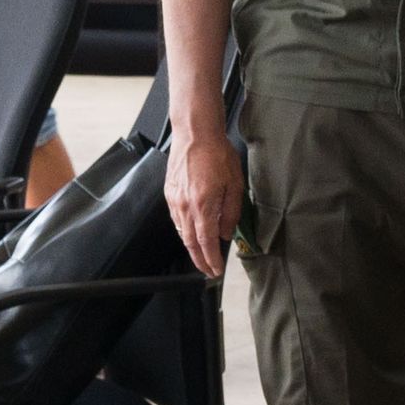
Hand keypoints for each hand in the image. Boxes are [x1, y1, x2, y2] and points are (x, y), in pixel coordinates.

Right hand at [167, 126, 244, 276]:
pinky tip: (191, 232)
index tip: (215, 271)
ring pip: (181, 232)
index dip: (211, 260)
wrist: (195, 134)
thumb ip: (231, 213)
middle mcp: (185, 206)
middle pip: (190, 243)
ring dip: (192, 247)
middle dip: (199, 260)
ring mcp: (174, 200)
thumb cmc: (216, 154)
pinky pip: (176, 219)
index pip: (206, 243)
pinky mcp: (169, 193)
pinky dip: (184, 231)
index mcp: (203, 206)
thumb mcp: (234, 184)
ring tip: (202, 254)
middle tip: (208, 270)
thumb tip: (226, 233)